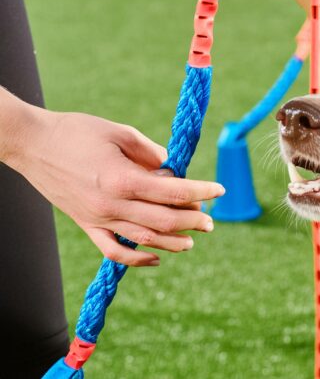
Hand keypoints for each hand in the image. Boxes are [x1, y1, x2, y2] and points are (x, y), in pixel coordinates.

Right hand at [3, 105, 224, 266]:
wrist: (31, 143)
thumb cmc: (76, 131)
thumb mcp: (120, 132)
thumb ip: (150, 152)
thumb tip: (173, 169)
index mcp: (123, 179)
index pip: (173, 192)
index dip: (200, 192)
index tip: (219, 191)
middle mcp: (112, 204)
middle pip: (164, 221)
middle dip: (193, 222)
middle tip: (210, 220)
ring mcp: (98, 218)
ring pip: (144, 239)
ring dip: (173, 242)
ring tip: (192, 240)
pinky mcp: (86, 225)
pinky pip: (114, 251)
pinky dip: (138, 258)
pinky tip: (157, 257)